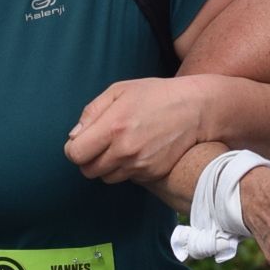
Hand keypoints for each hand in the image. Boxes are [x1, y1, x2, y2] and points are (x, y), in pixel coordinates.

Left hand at [65, 77, 211, 185]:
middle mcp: (124, 150)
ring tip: (122, 147)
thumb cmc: (156, 95)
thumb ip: (92, 112)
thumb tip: (73, 137)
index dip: (74, 148)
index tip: (83, 141)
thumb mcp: (120, 90)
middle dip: (90, 159)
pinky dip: (128, 169)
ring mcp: (140, 165)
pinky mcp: (153, 174)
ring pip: (107, 178)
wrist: (196, 109)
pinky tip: (139, 151)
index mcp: (112, 127)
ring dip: (108, 166)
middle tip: (102, 145)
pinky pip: (128, 178)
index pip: (75, 154)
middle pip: (89, 171)